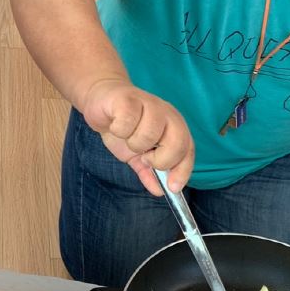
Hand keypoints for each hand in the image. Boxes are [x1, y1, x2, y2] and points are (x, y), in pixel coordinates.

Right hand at [80, 78, 194, 194]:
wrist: (101, 102)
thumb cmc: (124, 127)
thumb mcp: (137, 155)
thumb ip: (148, 173)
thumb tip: (159, 191)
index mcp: (174, 127)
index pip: (188, 150)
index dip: (182, 170)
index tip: (171, 187)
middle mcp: (167, 114)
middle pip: (176, 143)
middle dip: (158, 159)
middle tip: (143, 156)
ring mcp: (149, 104)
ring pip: (149, 135)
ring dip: (133, 143)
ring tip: (126, 136)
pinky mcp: (128, 98)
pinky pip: (126, 123)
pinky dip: (118, 130)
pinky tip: (115, 124)